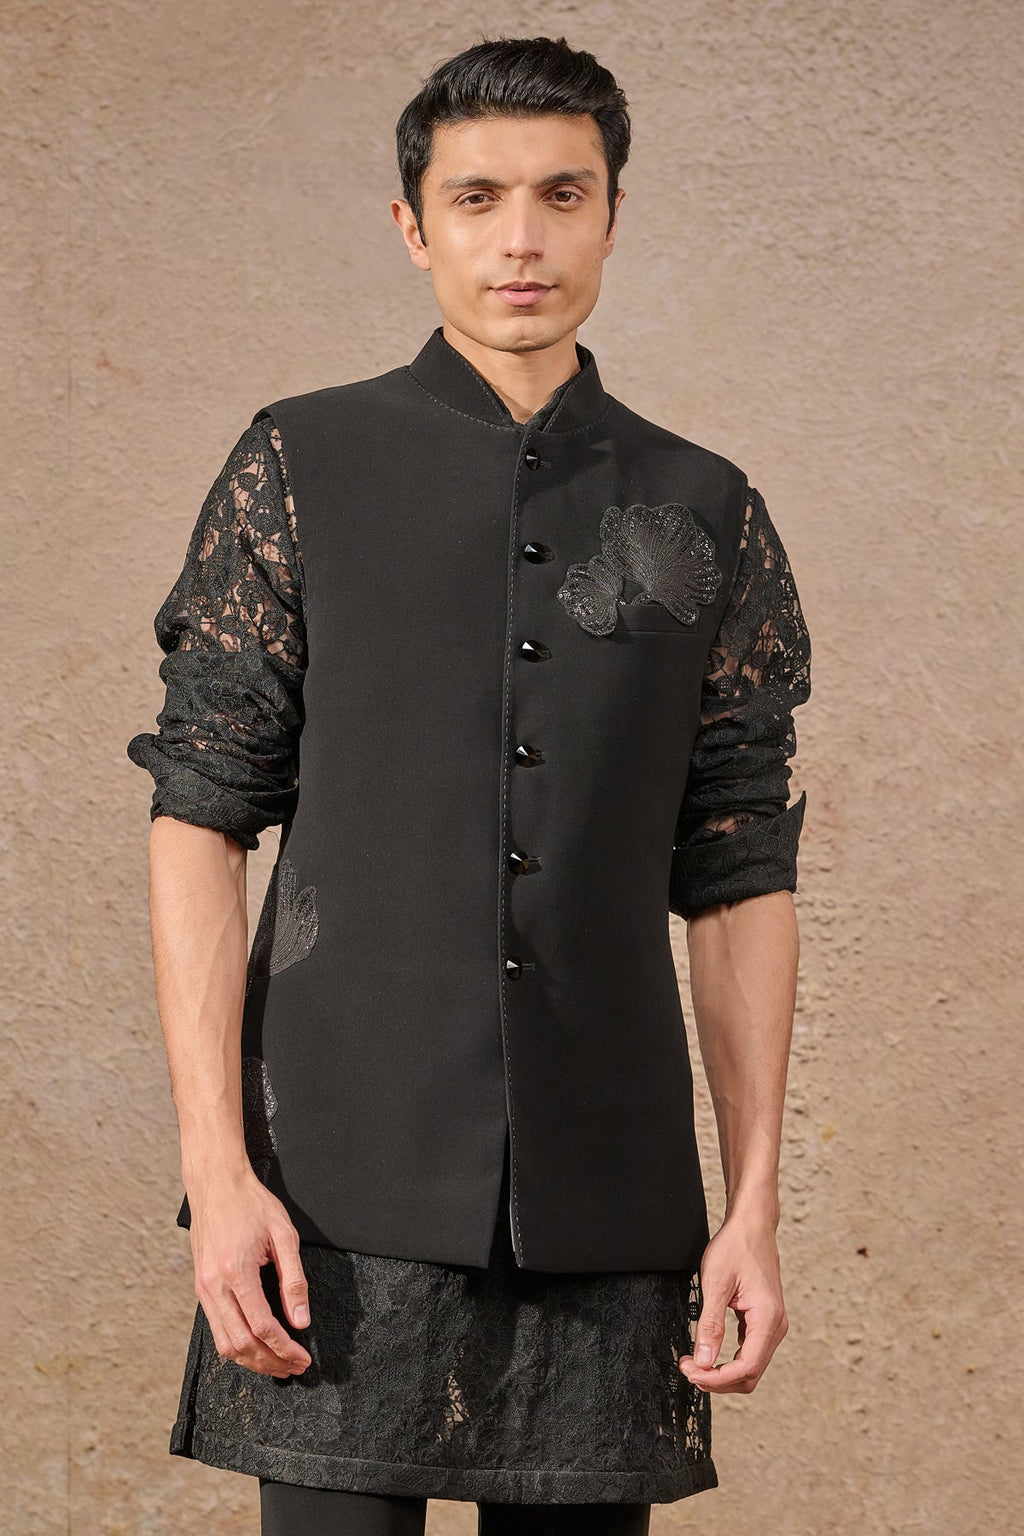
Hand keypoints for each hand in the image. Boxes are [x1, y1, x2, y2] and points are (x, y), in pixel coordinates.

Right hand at [188, 1167, 313, 1378]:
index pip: (262, 1326)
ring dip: (252, 1361)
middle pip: (241, 1343)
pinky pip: (216, 1329)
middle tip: (294, 1368)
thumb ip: (294, 1280)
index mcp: (236, 1271)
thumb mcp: (284, 1235)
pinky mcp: (200, 1288)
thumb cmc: (251, 1204)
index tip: (302, 1357)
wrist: (216, 1184)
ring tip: (278, 1365)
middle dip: (271, 1362)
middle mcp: (214, 1285)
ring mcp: (203, 1289)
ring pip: (225, 1343)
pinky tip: (256, 1347)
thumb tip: (301, 1320)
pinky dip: (237, 1346)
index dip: (285, 1348)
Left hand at [678, 1209, 788, 1393]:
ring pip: (751, 1366)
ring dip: (723, 1372)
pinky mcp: (764, 1320)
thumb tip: (704, 1361)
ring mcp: (772, 1325)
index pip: (747, 1368)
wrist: (752, 1225)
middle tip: (688, 1369)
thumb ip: (710, 1325)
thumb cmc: (736, 1247)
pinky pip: (750, 1352)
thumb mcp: (716, 1284)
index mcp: (767, 1319)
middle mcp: (775, 1326)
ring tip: (695, 1363)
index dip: (717, 1379)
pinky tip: (709, 1351)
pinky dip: (730, 1360)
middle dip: (718, 1379)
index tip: (692, 1372)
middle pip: (750, 1374)